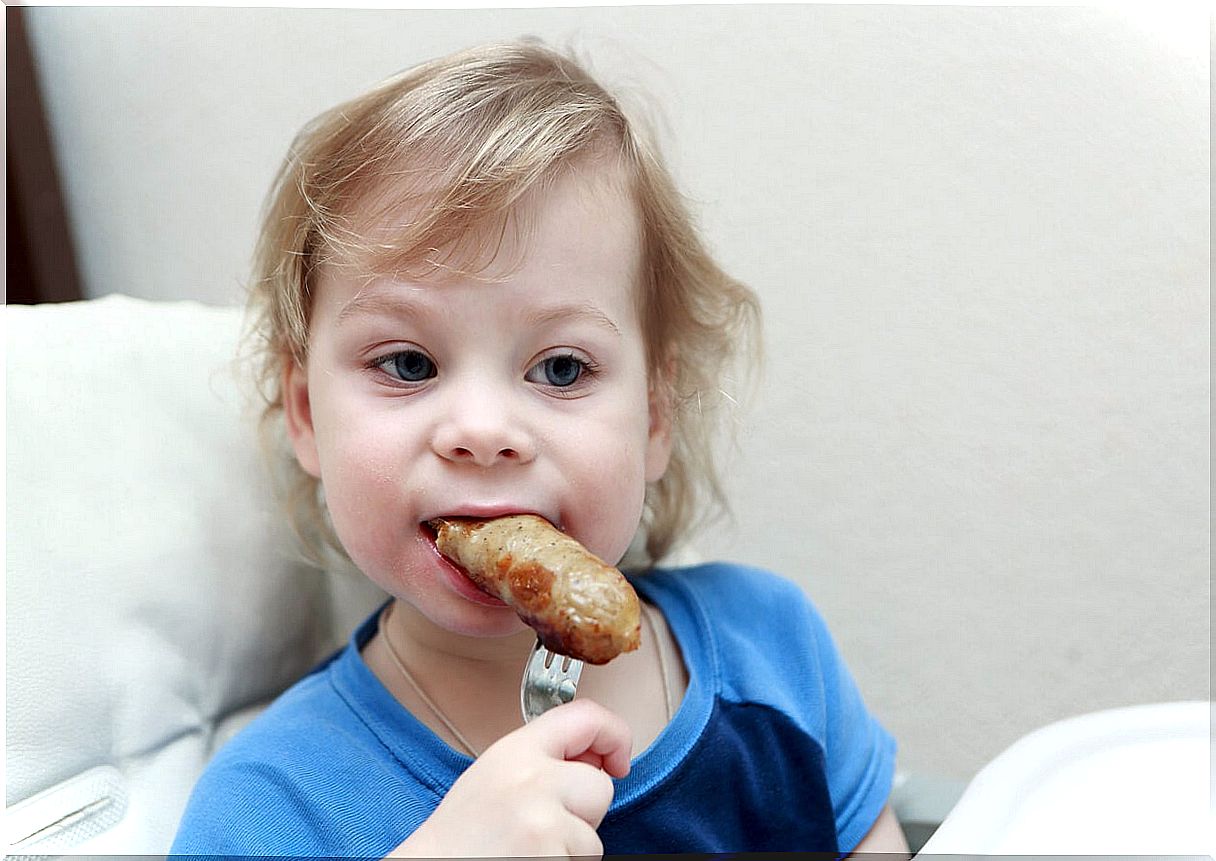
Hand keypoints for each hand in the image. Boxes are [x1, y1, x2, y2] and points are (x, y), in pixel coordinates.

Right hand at [389, 698, 631, 857]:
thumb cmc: (461, 837)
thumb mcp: (494, 776)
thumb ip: (542, 760)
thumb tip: (599, 762)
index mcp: (515, 751)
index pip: (586, 716)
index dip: (614, 735)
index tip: (618, 759)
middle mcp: (532, 780)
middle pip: (600, 788)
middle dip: (583, 812)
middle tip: (540, 826)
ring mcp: (543, 822)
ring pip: (593, 838)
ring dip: (569, 849)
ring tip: (524, 849)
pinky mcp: (550, 856)